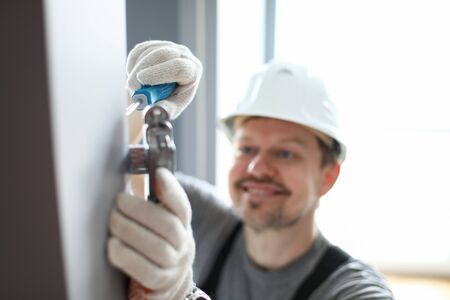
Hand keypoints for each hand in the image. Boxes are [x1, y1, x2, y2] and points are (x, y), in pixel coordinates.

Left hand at [108, 168, 194, 299]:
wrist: (168, 279)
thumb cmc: (157, 242)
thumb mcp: (160, 221)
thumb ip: (152, 202)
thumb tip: (137, 174)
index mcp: (183, 225)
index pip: (183, 206)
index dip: (172, 189)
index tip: (159, 172)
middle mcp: (184, 245)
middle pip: (168, 226)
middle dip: (140, 210)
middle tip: (119, 201)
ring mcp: (174, 265)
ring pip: (156, 248)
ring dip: (130, 231)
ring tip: (113, 220)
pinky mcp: (160, 283)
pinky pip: (144, 271)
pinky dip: (126, 256)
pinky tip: (113, 244)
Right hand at [127, 40, 202, 118]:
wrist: (169, 88)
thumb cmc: (173, 98)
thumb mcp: (173, 107)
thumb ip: (166, 109)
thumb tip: (156, 110)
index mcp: (192, 71)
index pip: (178, 67)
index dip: (159, 72)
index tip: (142, 80)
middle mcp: (184, 55)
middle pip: (163, 54)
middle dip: (143, 69)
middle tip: (132, 86)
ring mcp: (170, 47)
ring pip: (149, 51)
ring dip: (136, 69)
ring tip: (134, 86)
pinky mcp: (156, 44)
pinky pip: (140, 49)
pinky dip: (133, 63)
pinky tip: (133, 75)